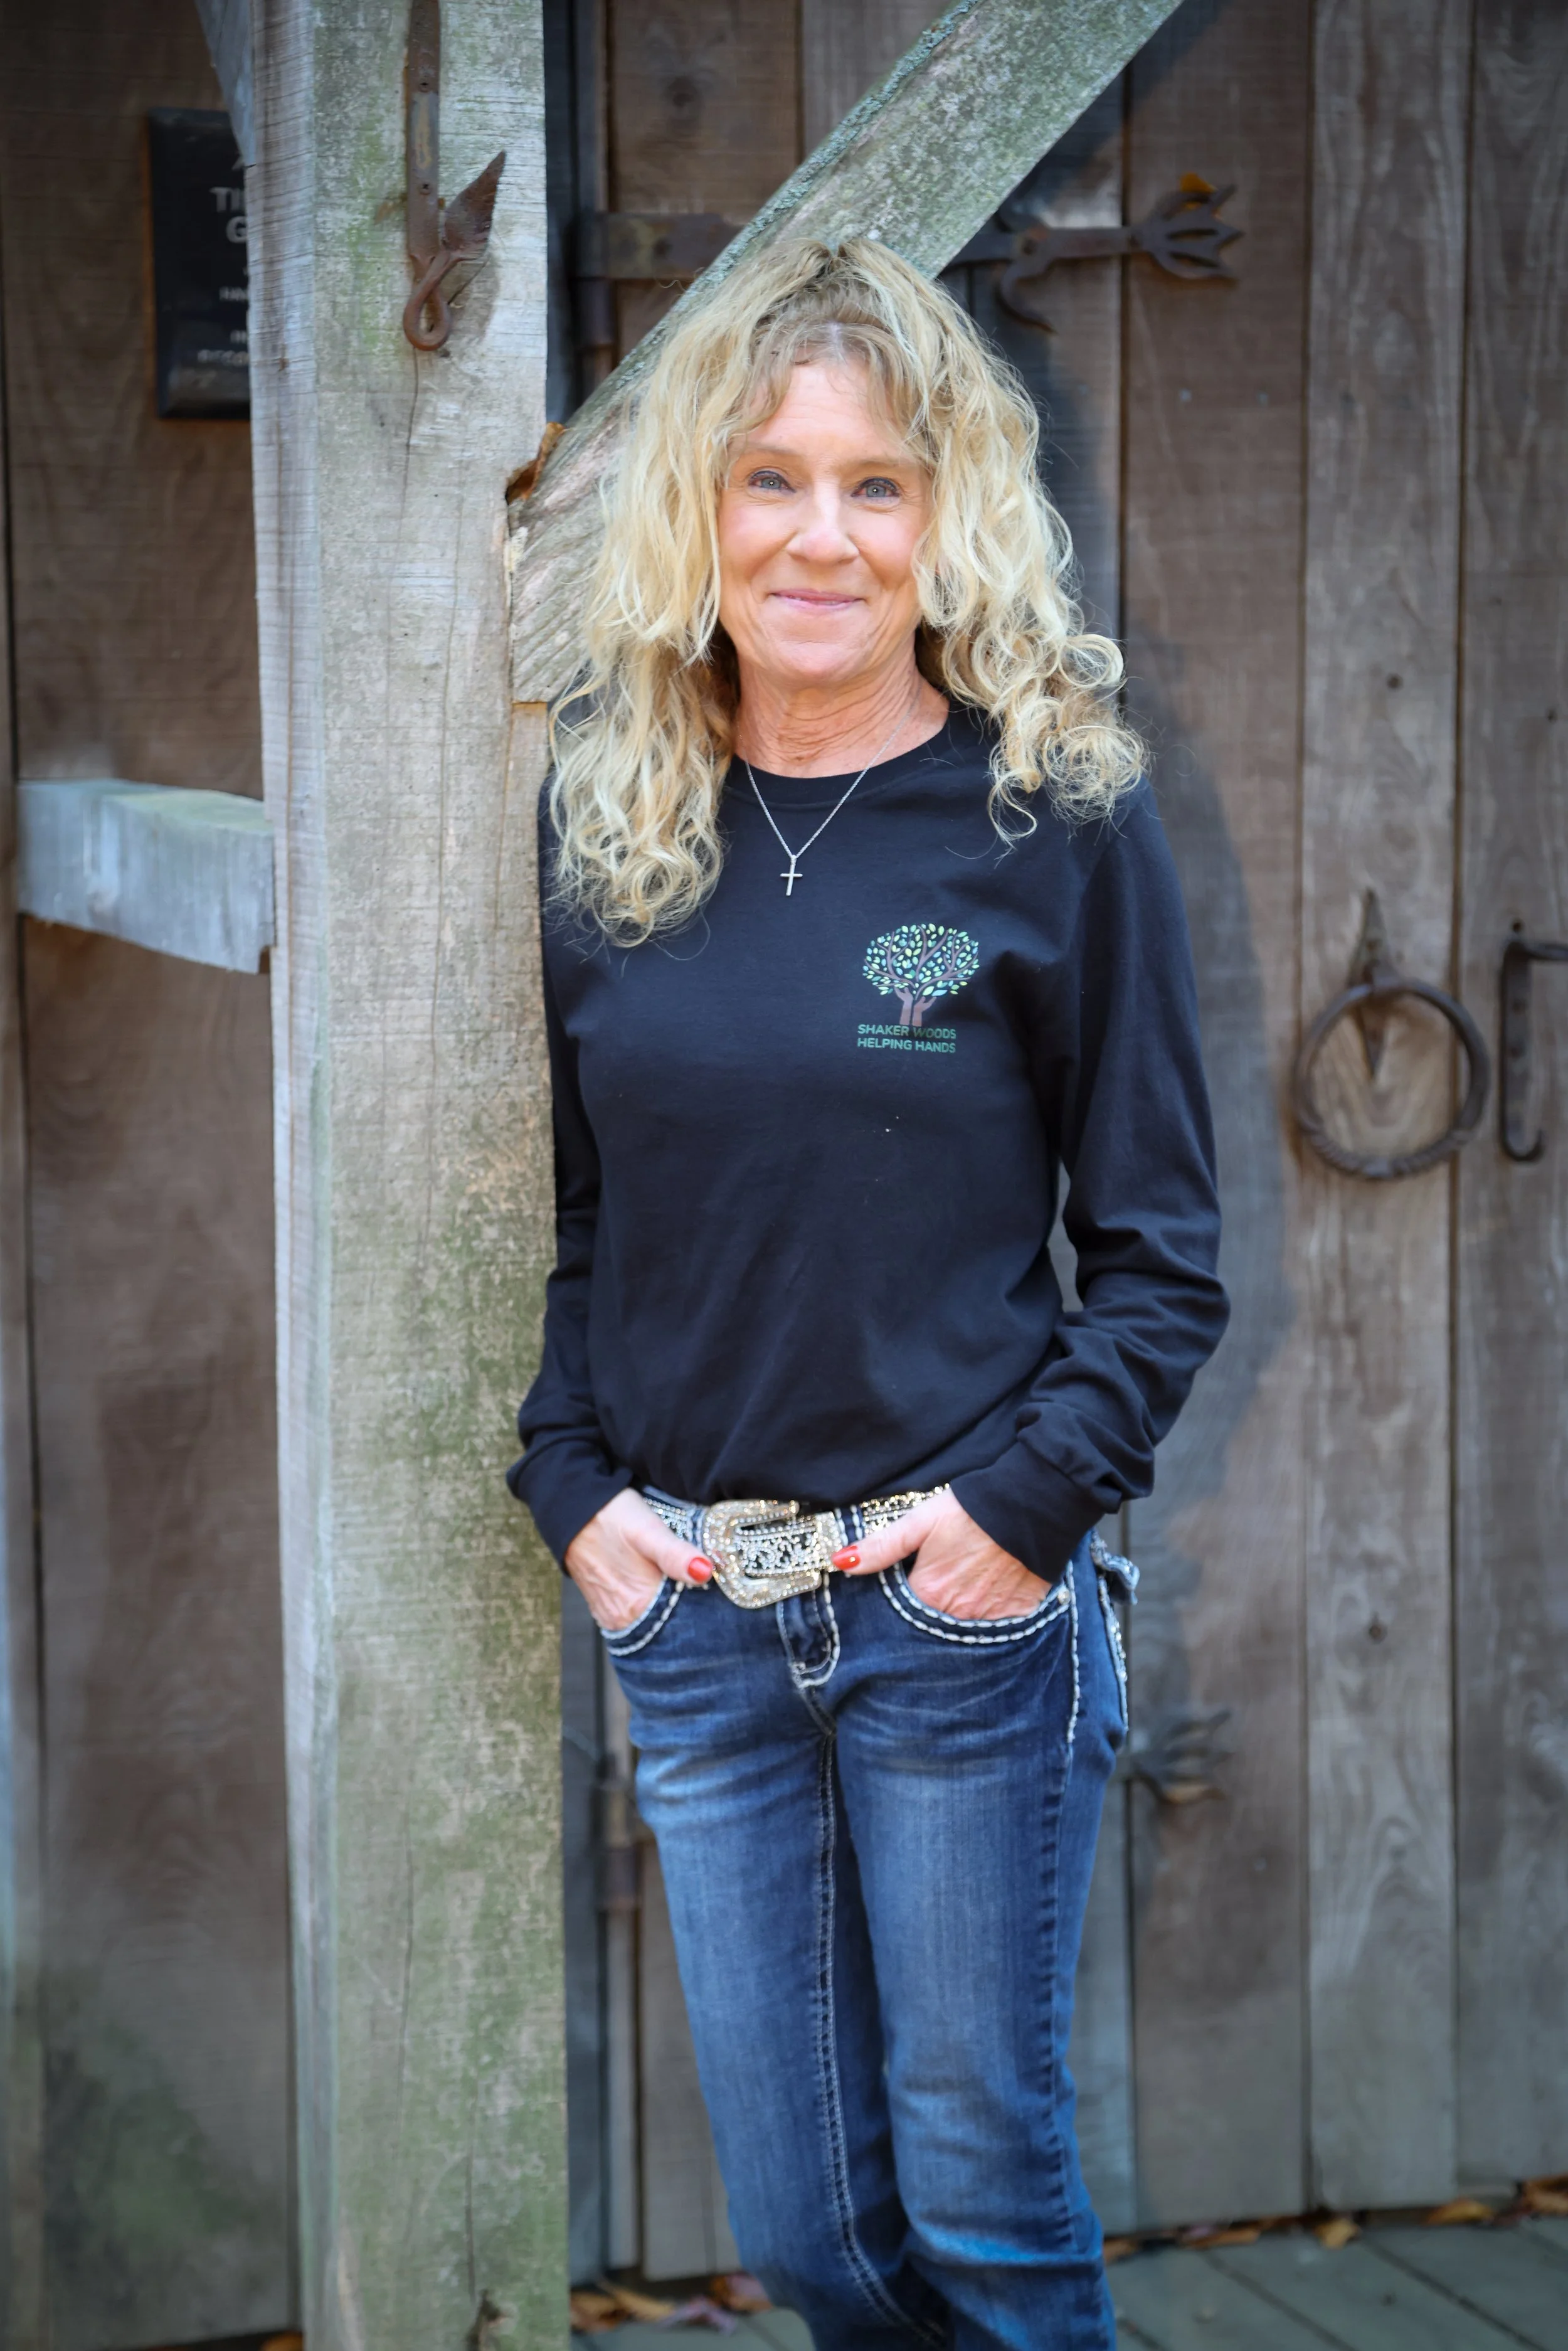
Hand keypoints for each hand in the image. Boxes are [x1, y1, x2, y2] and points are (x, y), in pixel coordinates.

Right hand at [565, 1489, 715, 1631]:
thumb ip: (676, 1554)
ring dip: (667, 1605)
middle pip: (668, 1624)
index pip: (684, 1623)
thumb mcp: (648, 1530)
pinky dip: (649, 1603)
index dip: (701, 1606)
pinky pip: (635, 1613)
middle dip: (687, 1609)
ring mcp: (611, 1615)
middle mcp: (622, 1619)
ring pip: (652, 1619)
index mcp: (637, 1606)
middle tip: (696, 1579)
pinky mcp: (604, 1607)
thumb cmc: (610, 1517)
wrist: (571, 1510)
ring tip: (677, 1580)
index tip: (712, 1588)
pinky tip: (655, 1583)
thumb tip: (705, 1571)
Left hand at [834, 1489, 1050, 1620]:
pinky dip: (988, 1624)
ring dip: (955, 1624)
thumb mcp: (920, 1522)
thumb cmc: (970, 1511)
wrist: (1029, 1507)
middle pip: (931, 1629)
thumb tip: (840, 1562)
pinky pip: (996, 1632)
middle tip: (935, 1597)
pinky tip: (987, 1604)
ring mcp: (988, 1620)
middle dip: (925, 1621)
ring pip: (962, 1633)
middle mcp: (955, 1615)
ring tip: (960, 1600)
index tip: (902, 1597)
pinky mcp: (1016, 1618)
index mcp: (928, 1594)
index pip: (900, 1617)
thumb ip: (881, 1547)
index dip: (898, 1608)